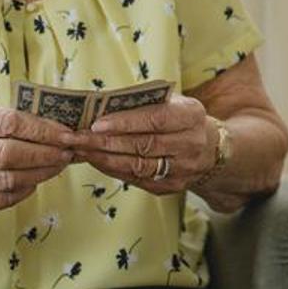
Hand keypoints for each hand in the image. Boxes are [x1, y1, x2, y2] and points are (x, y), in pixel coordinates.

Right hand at [0, 103, 83, 216]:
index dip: (43, 130)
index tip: (67, 134)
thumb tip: (64, 129)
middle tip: (68, 153)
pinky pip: (2, 199)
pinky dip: (24, 191)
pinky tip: (35, 182)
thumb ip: (18, 121)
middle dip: (46, 154)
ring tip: (58, 166)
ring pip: (8, 178)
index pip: (9, 122)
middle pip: (9, 153)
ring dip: (41, 173)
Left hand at [72, 93, 221, 194]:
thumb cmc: (180, 118)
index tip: (96, 123)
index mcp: (192, 115)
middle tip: (77, 138)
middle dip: (106, 142)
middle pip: (144, 145)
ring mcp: (184, 168)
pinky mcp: (173, 186)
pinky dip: (114, 170)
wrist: (210, 148)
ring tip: (81, 150)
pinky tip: (97, 161)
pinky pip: (138, 180)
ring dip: (105, 158)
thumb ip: (142, 101)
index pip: (156, 119)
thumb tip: (101, 104)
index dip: (125, 122)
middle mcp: (192, 143)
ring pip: (139, 166)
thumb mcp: (171, 101)